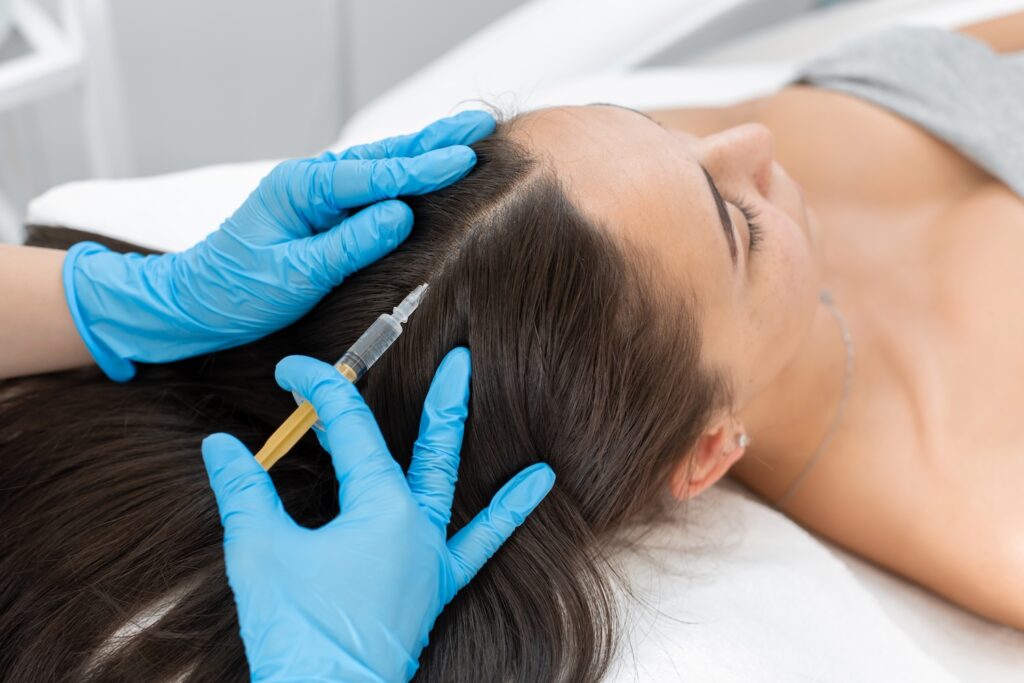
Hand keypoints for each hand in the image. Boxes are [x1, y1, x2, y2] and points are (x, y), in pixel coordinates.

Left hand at [63, 111, 495, 380]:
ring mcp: (319, 194)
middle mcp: (312, 181)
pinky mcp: (325, 212)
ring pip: (382, 166)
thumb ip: (349, 243)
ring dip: (425, 151)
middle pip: (384, 156)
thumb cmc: (236, 290)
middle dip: (435, 141)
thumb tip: (400, 215)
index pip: (374, 175)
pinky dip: (406, 175)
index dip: (423, 168)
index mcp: (301, 188)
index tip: (465, 156)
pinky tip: (428, 168)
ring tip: (468, 136)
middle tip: (482, 125)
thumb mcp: (295, 273)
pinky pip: (373, 187)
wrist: (196, 302)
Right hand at [201, 348, 554, 681]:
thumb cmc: (295, 631)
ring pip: (451, 478)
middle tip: (458, 355)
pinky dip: (510, 509)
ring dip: (459, 432)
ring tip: (480, 390)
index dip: (318, 389)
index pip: (349, 426)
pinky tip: (542, 480)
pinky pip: (482, 542)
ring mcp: (431, 554)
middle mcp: (416, 522)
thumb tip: (219, 447)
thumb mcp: (259, 552)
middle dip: (436, 395)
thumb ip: (243, 490)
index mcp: (379, 506)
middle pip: (423, 443)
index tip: (289, 372)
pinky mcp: (436, 585)